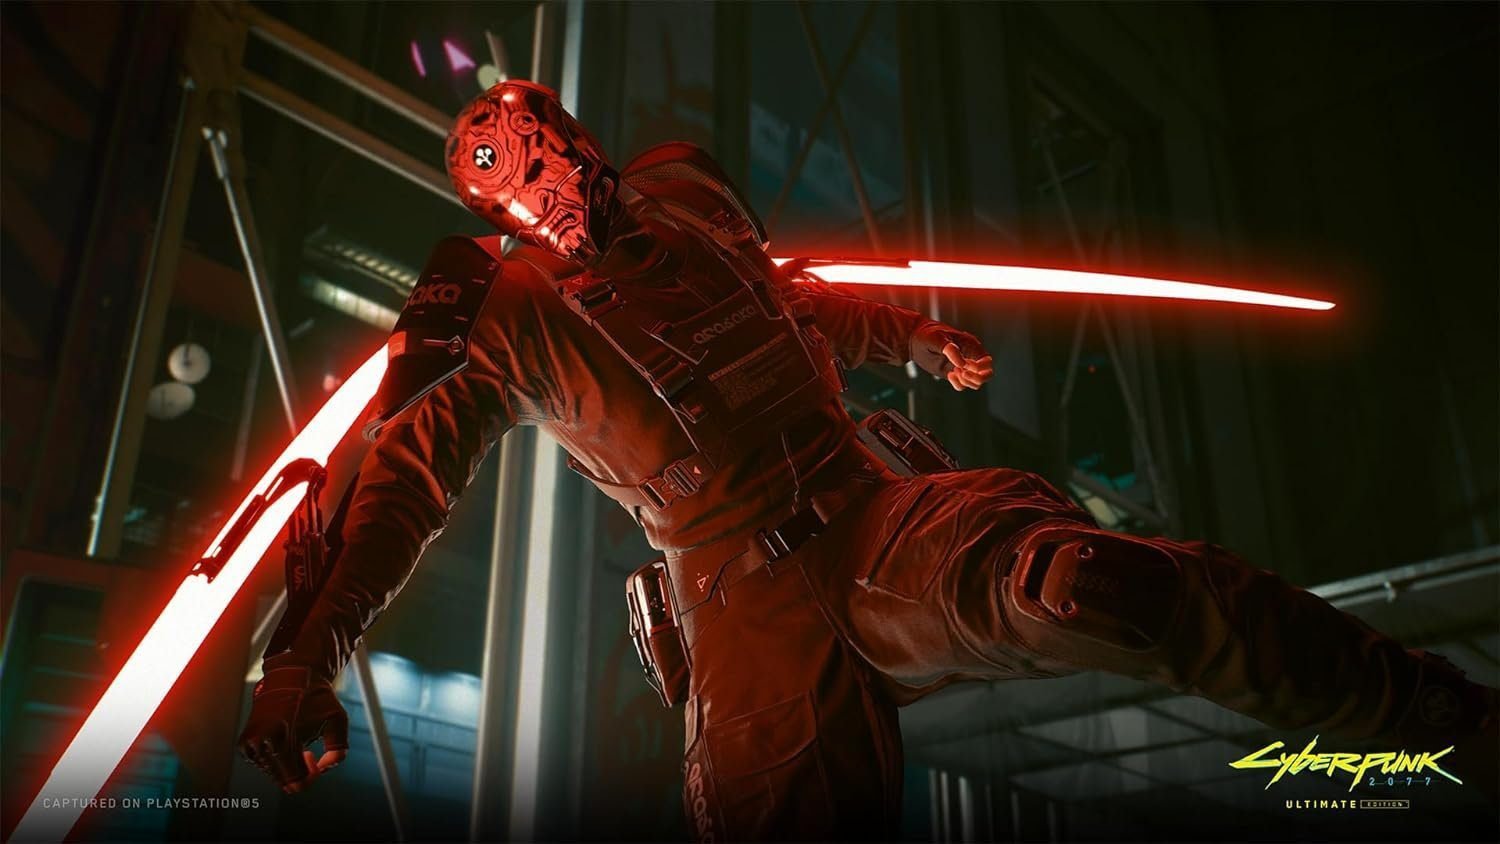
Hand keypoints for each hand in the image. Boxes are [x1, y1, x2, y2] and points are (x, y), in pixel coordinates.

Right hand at [238, 663, 348, 793]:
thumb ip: (338, 751)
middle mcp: (262, 744)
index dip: (310, 777)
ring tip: (296, 742)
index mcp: (283, 740)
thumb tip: (322, 769)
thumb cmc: (316, 698)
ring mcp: (251, 745)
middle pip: (283, 781)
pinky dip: (275, 758)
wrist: (289, 676)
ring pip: (272, 774)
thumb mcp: (338, 720)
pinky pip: (262, 765)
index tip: (314, 758)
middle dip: (299, 771)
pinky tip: (283, 741)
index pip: (295, 782)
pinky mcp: (244, 743)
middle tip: (308, 752)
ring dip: (287, 764)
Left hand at [911, 322, 993, 390]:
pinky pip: (963, 385)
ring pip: (976, 382)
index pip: (987, 361)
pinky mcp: (954, 373)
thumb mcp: (936, 338)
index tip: (965, 365)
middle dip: (977, 378)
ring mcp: (962, 366)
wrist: (915, 340)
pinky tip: (949, 374)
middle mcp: (970, 356)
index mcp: (970, 345)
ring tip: (953, 372)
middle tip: (961, 373)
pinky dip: (958, 384)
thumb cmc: (927, 334)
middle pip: (986, 374)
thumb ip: (950, 349)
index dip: (980, 367)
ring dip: (967, 382)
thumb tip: (962, 364)